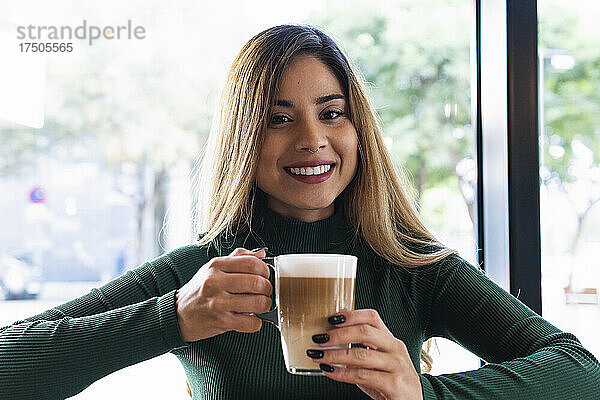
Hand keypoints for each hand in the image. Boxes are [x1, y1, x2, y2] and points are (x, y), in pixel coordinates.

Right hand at [175, 247, 271, 341]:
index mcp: (216, 265)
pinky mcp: (220, 322)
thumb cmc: (199, 289)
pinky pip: (250, 323)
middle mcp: (216, 282)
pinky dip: (256, 322)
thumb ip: (237, 258)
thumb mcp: (213, 268)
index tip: (265, 276)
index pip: (252, 263)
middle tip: (266, 292)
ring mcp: (218, 303)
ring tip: (261, 305)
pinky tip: (251, 318)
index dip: (265, 270)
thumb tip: (261, 253)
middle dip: (268, 288)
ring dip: (265, 305)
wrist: (178, 314)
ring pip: (257, 303)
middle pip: (257, 283)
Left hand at [308, 309, 422, 399]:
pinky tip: (329, 372)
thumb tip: (329, 343)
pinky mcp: (394, 384)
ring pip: (360, 355)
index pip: (371, 317)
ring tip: (318, 356)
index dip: (351, 315)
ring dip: (334, 355)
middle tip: (318, 339)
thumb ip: (360, 350)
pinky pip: (362, 376)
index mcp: (390, 339)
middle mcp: (395, 348)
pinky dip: (342, 373)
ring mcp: (396, 366)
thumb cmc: (391, 381)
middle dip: (337, 335)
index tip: (331, 319)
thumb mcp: (378, 361)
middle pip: (364, 332)